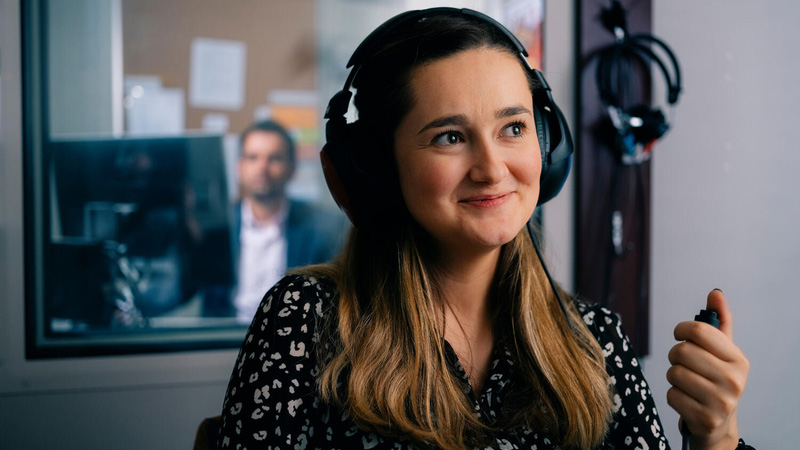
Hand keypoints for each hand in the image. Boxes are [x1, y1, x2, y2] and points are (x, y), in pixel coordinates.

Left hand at [666, 289, 748, 449]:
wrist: (718, 423)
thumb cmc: (715, 379)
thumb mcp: (721, 351)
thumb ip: (719, 321)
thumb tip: (715, 292)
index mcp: (739, 360)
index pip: (699, 330)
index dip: (681, 329)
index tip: (680, 334)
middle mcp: (734, 381)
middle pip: (681, 351)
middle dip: (675, 355)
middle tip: (684, 364)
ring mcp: (721, 402)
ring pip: (673, 373)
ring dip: (673, 376)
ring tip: (687, 383)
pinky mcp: (704, 419)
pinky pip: (671, 394)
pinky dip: (673, 395)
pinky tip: (686, 400)